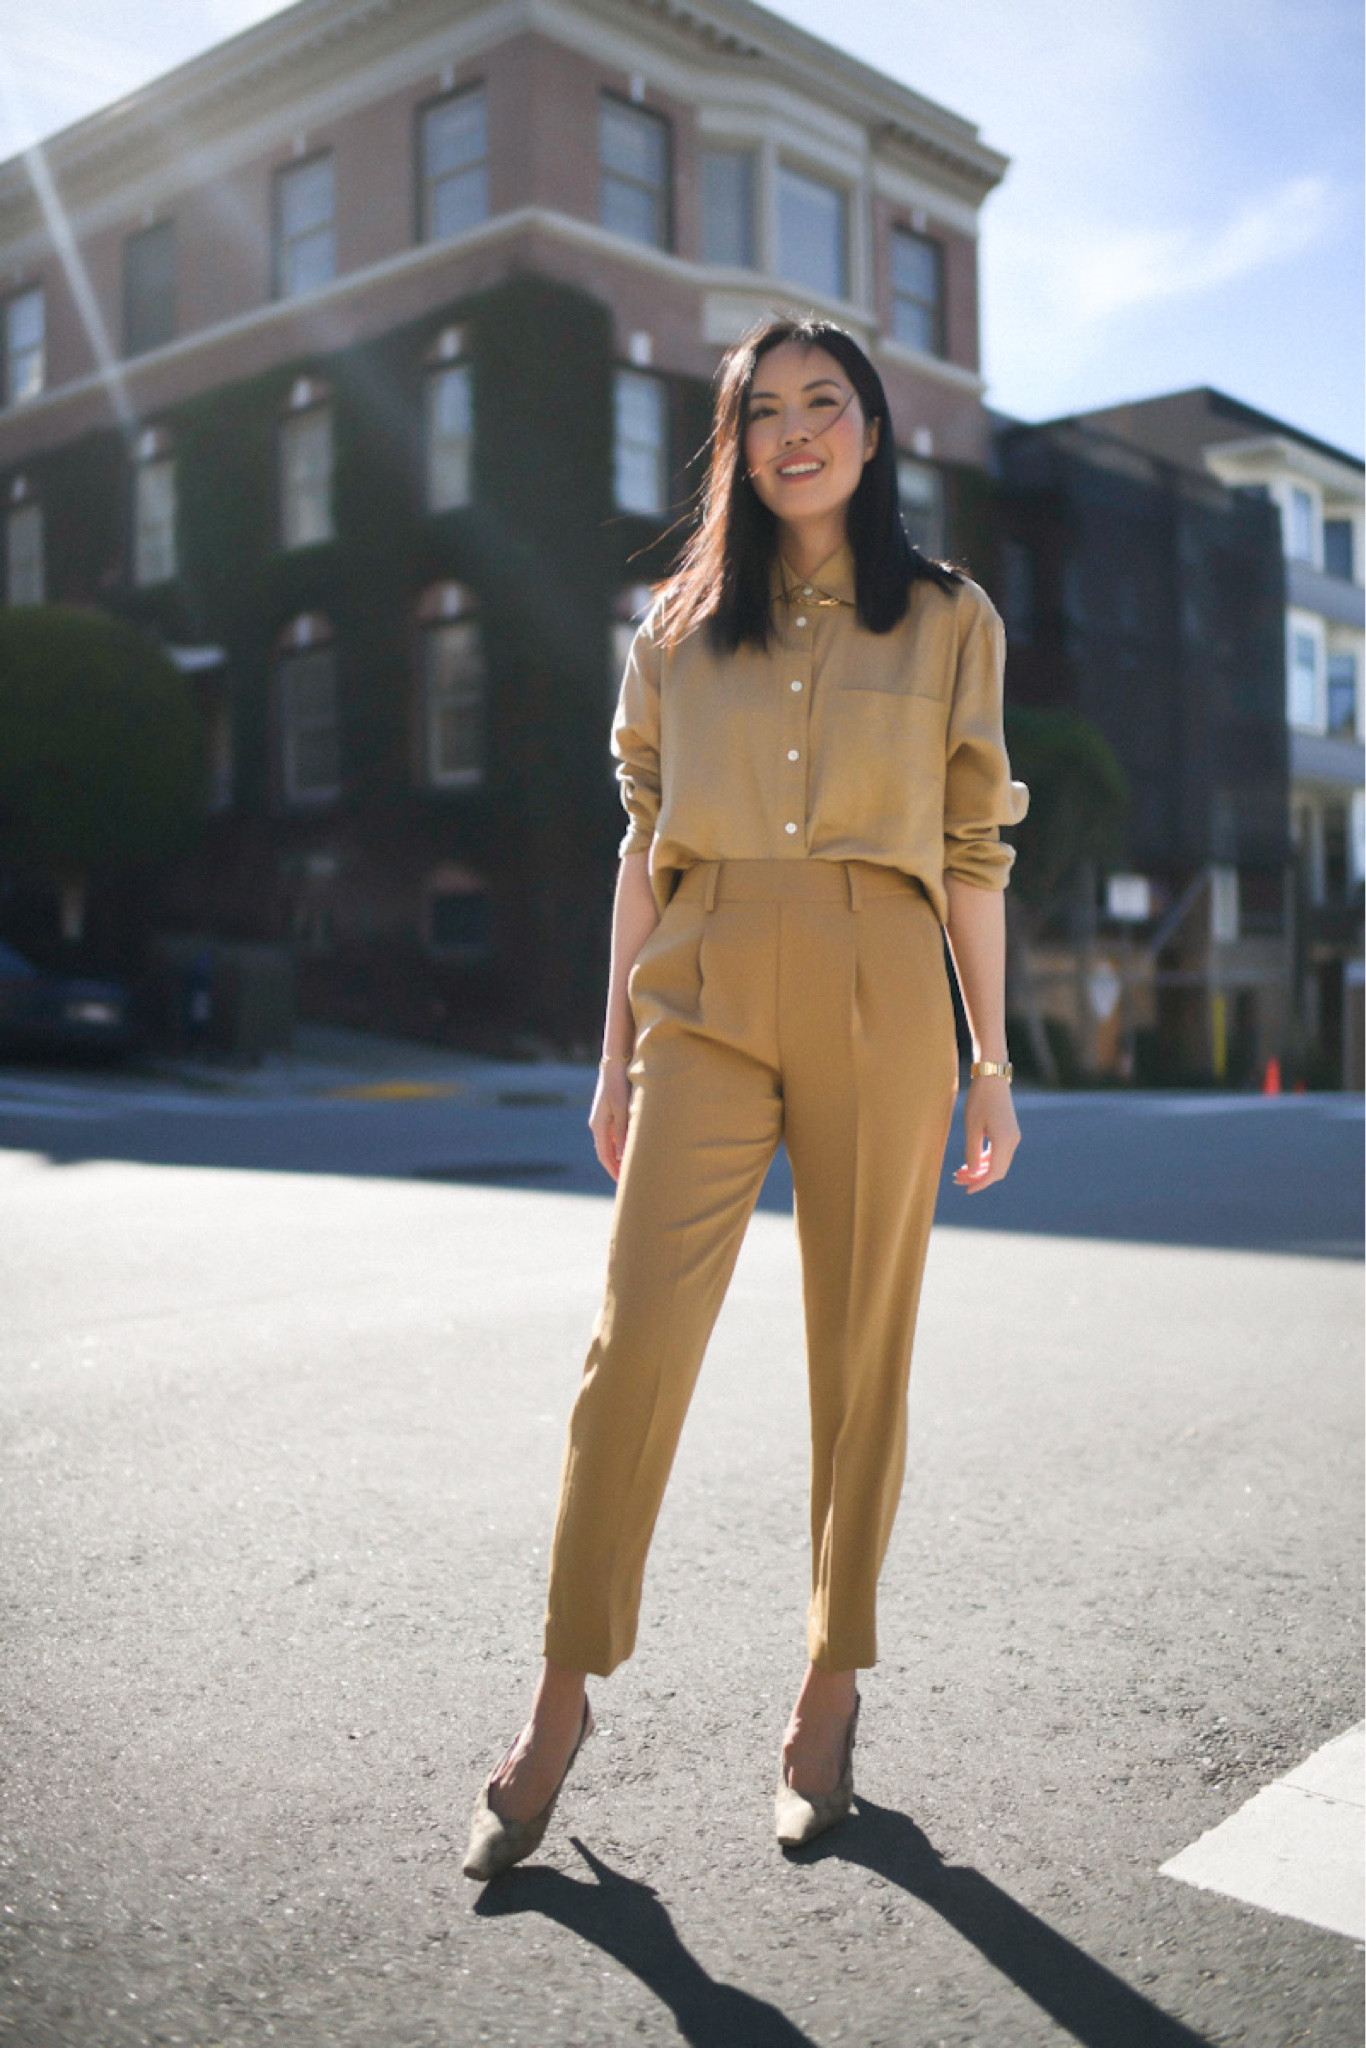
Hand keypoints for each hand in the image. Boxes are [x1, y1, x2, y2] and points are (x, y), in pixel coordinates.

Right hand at [589, 1060, 631, 1180]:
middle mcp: (598, 1124)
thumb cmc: (619, 1084)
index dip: (614, 1171)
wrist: (615, 1062)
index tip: (623, 1184)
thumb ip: (622, 1133)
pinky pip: (613, 1134)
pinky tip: (632, 1148)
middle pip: (606, 1152)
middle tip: (629, 1180)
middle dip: (616, 1167)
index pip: (604, 1156)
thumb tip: (621, 1156)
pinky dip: (620, 1144)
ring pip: (610, 1143)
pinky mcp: (608, 1112)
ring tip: (632, 1167)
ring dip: (619, 1156)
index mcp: (599, 1126)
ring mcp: (602, 1118)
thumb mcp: (623, 1110)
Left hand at [952, 1076, 1019, 1192]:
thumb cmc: (979, 1100)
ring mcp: (1013, 1137)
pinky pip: (999, 1153)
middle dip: (978, 1178)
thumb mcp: (971, 1126)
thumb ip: (972, 1152)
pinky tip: (971, 1161)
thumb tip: (973, 1173)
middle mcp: (1012, 1141)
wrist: (992, 1078)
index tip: (966, 1190)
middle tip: (958, 1179)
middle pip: (997, 1170)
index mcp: (1004, 1141)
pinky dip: (986, 1160)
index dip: (980, 1184)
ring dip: (981, 1169)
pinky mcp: (1009, 1132)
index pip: (993, 1172)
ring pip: (998, 1163)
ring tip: (960, 1171)